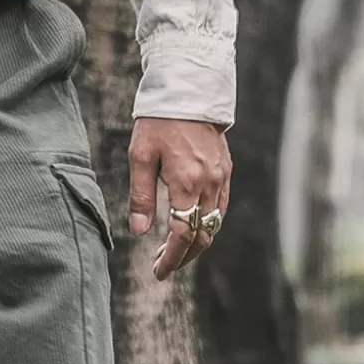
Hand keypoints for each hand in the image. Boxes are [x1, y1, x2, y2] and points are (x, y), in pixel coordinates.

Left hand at [127, 116, 231, 281]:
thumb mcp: (140, 156)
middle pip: (202, 235)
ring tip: (174, 251)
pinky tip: (192, 226)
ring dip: (196, 242)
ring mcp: (221, 178)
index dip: (171, 257)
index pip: (181, 234)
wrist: (189, 91)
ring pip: (214, 224)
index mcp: (186, 183)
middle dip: (183, 256)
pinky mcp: (226, 170)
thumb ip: (141, 195)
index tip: (158, 272)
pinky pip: (220, 207)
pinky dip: (208, 223)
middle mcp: (209, 184)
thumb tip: (138, 231)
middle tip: (163, 267)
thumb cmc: (158, 121)